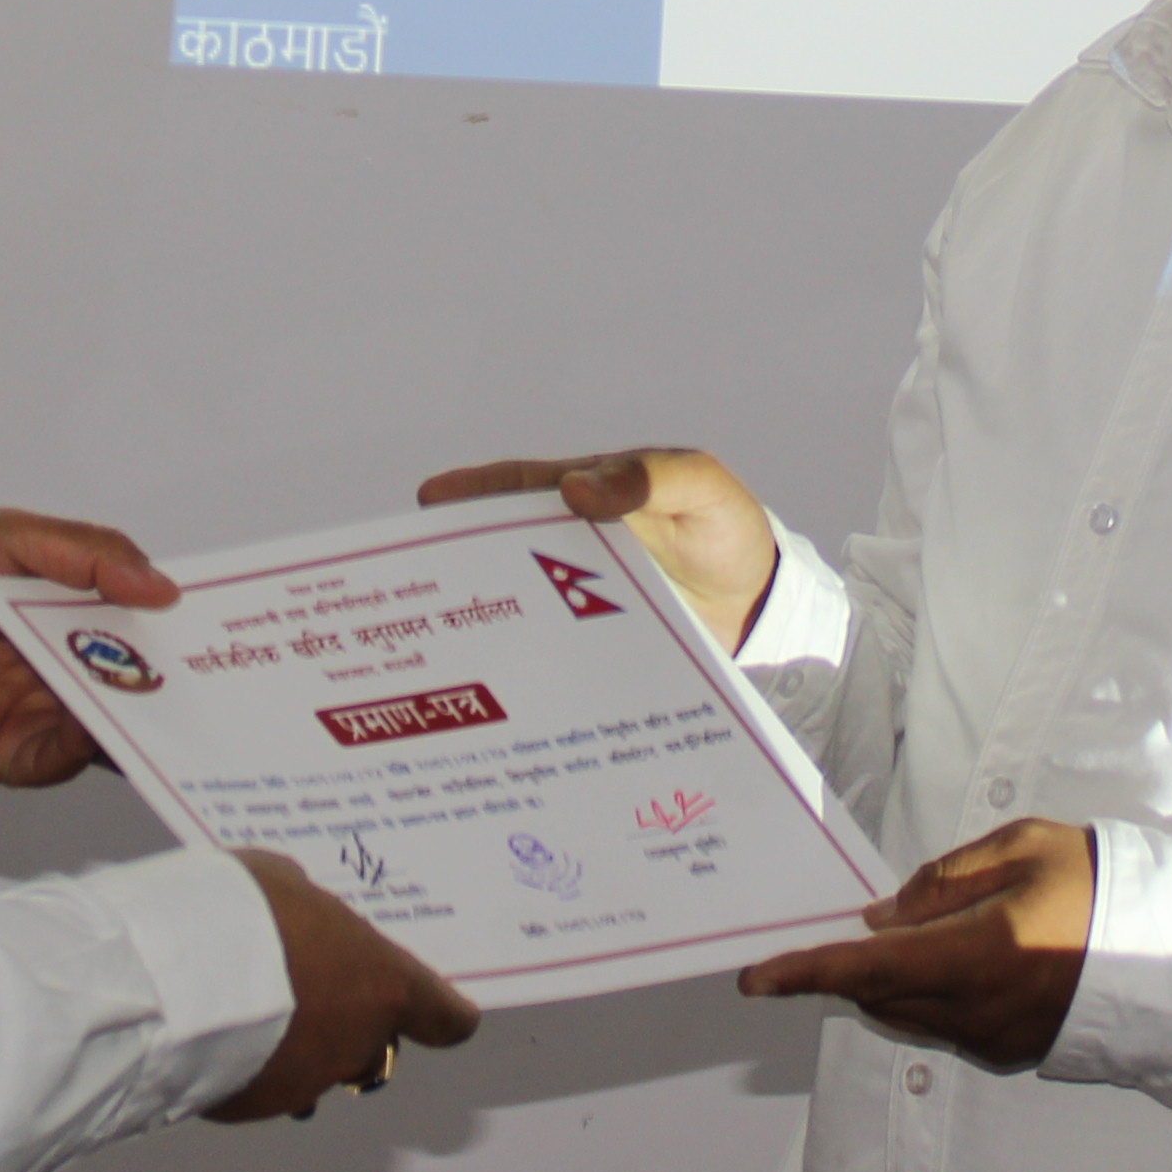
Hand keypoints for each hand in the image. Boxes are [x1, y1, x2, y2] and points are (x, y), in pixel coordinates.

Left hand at [0, 508, 179, 787]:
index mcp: (66, 610)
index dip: (175, 635)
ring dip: (131, 724)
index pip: (137, 627)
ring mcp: (34, 708)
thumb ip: (87, 553)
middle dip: (167, 690)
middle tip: (204, 692)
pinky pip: (58, 761)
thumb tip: (162, 587)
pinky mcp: (6, 750)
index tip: (215, 639)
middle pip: (129, 684)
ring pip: (103, 727)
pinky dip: (80, 751)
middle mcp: (57, 663)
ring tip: (153, 713)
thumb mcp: (10, 535)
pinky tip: (89, 730)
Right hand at [212, 851, 481, 1120]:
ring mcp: (304, 1082)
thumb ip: (308, 910)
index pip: (444, 1018)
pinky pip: (262, 1084)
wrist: (172, 975)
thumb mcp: (282, 883)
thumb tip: (300, 917)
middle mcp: (355, 1044)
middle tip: (307, 989)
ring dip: (294, 1047)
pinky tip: (216, 1033)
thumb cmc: (242, 915)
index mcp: (382, 986)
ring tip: (247, 1009)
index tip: (446, 1015)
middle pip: (372, 1048)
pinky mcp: (252, 1107)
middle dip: (347, 1026)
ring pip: (313, 1070)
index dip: (445, 1016)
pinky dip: (248, 1064)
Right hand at [413, 445, 779, 645]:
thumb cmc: (728, 530)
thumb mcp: (702, 487)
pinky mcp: (590, 649)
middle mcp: (569, 549)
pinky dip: (519, 665)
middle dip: (454, 565)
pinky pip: (547, 652)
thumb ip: (649, 477)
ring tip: (435, 646)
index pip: (517, 491)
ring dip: (480, 622)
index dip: (470, 494)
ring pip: (515, 607)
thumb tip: (574, 486)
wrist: (763, 606)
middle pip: (500, 553)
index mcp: (586, 496)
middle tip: (408, 584)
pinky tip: (492, 693)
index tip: (427, 502)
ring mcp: (576, 602)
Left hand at [740, 819, 1093, 1070]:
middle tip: (837, 930)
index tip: (754, 978)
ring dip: (886, 981)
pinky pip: (942, 1024)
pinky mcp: (1008, 1049)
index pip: (865, 970)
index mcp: (974, 955)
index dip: (804, 974)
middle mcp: (974, 1009)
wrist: (1168, 949)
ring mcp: (992, 1037)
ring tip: (902, 936)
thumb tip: (884, 916)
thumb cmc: (1093, 882)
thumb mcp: (1019, 848)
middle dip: (846, 968)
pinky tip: (951, 957)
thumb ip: (944, 880)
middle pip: (878, 995)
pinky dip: (925, 994)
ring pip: (907, 1013)